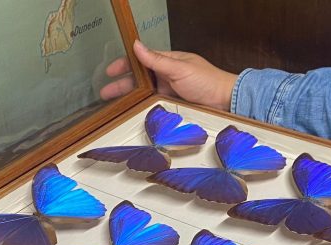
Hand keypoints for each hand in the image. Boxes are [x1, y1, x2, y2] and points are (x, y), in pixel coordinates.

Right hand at [100, 40, 237, 110]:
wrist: (225, 101)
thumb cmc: (207, 81)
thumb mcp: (179, 68)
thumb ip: (156, 59)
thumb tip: (136, 45)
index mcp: (167, 62)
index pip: (140, 60)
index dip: (124, 65)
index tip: (110, 72)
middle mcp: (166, 76)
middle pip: (139, 80)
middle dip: (121, 85)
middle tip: (105, 94)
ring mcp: (168, 91)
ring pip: (144, 94)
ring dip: (129, 98)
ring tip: (114, 106)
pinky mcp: (172, 106)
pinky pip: (153, 106)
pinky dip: (142, 108)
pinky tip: (132, 113)